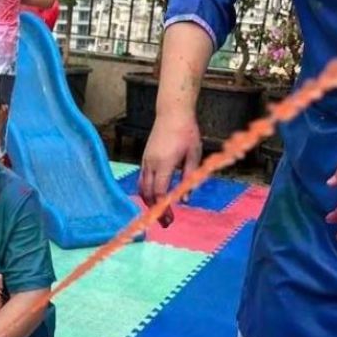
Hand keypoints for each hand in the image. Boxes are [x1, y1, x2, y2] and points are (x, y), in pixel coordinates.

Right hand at [140, 112, 201, 226]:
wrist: (172, 113)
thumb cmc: (186, 132)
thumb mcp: (194, 155)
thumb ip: (190, 177)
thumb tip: (185, 198)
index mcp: (164, 163)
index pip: (160, 192)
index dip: (164, 208)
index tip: (170, 219)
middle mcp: (151, 164)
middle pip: (148, 194)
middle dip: (155, 211)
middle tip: (165, 223)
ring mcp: (145, 161)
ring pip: (142, 188)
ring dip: (149, 203)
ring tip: (159, 213)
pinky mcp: (144, 158)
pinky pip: (142, 180)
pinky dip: (147, 192)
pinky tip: (155, 198)